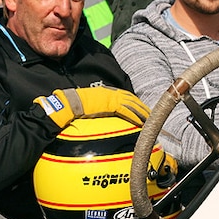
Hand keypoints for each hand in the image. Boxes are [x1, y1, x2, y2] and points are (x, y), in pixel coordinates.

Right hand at [34, 86, 149, 128]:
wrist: (66, 105)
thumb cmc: (71, 109)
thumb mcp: (85, 109)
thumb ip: (94, 114)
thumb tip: (96, 125)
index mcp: (104, 93)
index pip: (123, 97)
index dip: (134, 104)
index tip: (142, 111)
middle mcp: (109, 93)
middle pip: (131, 99)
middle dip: (142, 107)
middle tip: (152, 116)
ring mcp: (110, 97)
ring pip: (132, 103)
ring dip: (142, 111)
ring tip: (152, 120)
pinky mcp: (110, 103)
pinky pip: (127, 110)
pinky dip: (136, 116)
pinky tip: (142, 122)